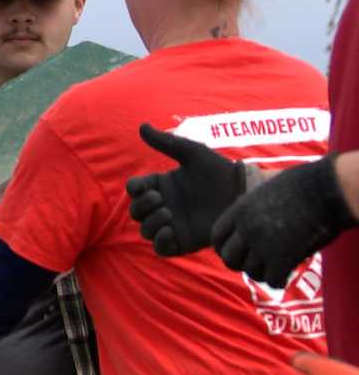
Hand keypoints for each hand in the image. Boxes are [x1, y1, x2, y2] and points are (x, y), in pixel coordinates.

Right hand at [125, 123, 244, 256]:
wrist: (242, 193)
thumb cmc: (219, 171)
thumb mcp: (192, 153)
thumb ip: (166, 142)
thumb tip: (142, 126)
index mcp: (161, 185)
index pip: (134, 189)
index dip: (133, 188)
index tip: (142, 186)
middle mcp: (163, 206)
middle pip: (136, 211)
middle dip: (142, 206)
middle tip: (158, 199)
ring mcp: (172, 225)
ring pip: (146, 231)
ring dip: (151, 223)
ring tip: (168, 213)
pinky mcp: (183, 242)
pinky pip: (161, 248)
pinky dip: (160, 241)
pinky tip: (170, 229)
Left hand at [213, 154, 357, 286]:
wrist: (328, 190)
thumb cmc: (304, 184)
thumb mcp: (266, 189)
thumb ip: (252, 206)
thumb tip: (244, 213)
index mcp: (240, 210)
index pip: (217, 236)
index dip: (222, 246)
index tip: (231, 251)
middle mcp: (247, 229)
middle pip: (229, 258)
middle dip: (239, 264)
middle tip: (251, 264)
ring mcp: (263, 245)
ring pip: (250, 272)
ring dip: (261, 274)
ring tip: (272, 270)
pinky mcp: (283, 259)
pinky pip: (272, 279)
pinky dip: (277, 281)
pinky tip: (284, 278)